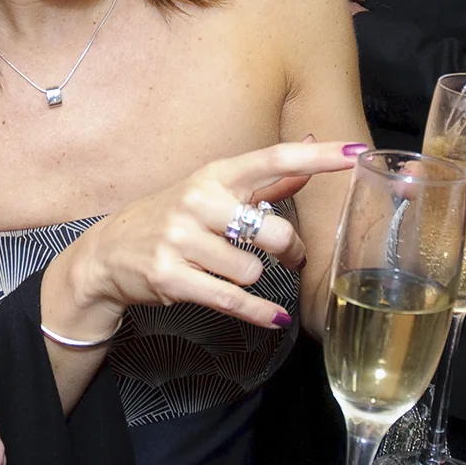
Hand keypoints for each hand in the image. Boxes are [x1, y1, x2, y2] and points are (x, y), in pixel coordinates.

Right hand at [58, 141, 365, 331]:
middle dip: (288, 251)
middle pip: (271, 230)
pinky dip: (257, 313)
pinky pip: (232, 299)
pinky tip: (273, 318)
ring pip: (252, 270)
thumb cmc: (172, 217)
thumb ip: (267, 178)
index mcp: (214, 175)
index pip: (273, 159)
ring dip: (254, 278)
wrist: (110, 252)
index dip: (318, 158)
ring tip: (234, 273)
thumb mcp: (214, 190)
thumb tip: (312, 146)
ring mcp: (181, 239)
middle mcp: (198, 202)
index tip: (355, 155)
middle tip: (287, 256)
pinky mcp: (171, 276)